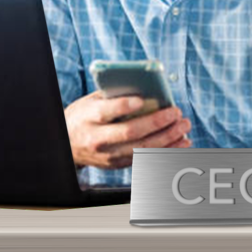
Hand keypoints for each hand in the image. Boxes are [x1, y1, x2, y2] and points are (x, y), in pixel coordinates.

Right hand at [64, 91, 190, 169]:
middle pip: (130, 132)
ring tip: (184, 126)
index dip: (124, 105)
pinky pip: (146, 159)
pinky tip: (182, 142)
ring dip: (168, 138)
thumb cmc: (85, 115)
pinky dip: (167, 151)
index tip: (142, 99)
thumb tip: (147, 86)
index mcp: (90, 117)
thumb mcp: (93, 100)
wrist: (67, 145)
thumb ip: (116, 94)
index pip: (108, 111)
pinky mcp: (118, 164)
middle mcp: (98, 139)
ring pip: (142, 149)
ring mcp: (108, 155)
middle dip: (157, 123)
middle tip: (176, 112)